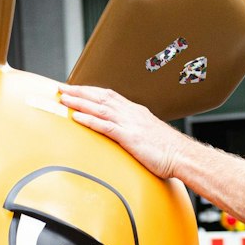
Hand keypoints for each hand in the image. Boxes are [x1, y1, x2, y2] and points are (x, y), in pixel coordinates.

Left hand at [58, 85, 191, 179]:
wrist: (183, 156)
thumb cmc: (168, 149)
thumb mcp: (148, 134)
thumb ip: (134, 130)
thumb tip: (124, 133)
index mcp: (135, 111)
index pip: (108, 95)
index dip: (90, 91)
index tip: (76, 89)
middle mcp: (131, 113)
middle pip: (100, 97)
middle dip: (79, 92)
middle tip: (61, 88)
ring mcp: (130, 123)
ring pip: (100, 108)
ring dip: (80, 102)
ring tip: (63, 99)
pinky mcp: (129, 137)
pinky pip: (106, 126)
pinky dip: (90, 120)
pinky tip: (77, 117)